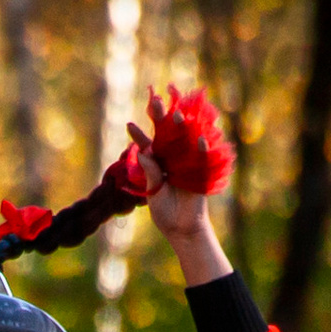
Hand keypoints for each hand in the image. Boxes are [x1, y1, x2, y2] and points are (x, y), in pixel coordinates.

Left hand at [124, 124, 231, 284]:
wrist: (182, 229)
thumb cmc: (165, 213)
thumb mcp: (153, 193)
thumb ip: (150, 173)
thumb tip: (142, 153)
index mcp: (156, 164)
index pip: (146, 145)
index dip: (138, 135)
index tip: (129, 125)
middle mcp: (171, 159)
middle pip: (166, 135)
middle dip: (161, 118)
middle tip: (155, 102)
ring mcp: (186, 163)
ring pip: (183, 140)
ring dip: (181, 127)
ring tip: (175, 114)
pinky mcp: (200, 172)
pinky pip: (202, 157)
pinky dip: (201, 149)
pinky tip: (199, 139)